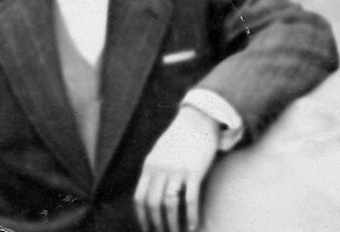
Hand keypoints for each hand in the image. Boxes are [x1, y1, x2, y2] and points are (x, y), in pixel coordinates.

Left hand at [134, 105, 220, 231]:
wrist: (199, 118)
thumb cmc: (181, 135)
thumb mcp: (160, 151)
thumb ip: (154, 169)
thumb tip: (151, 191)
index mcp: (150, 165)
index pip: (140, 197)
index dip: (142, 216)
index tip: (147, 228)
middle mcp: (161, 169)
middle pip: (153, 204)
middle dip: (156, 224)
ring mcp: (178, 170)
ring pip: (169, 204)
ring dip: (172, 223)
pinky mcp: (195, 171)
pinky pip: (190, 199)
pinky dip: (190, 216)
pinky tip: (193, 224)